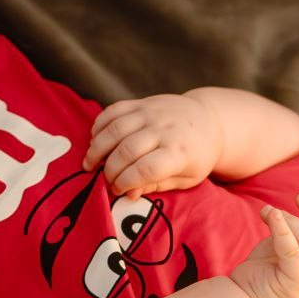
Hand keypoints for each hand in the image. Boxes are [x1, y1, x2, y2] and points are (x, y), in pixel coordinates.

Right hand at [82, 93, 222, 197]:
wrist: (209, 120)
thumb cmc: (197, 156)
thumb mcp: (187, 178)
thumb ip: (158, 186)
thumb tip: (128, 194)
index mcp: (180, 152)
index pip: (146, 169)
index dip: (126, 182)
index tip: (118, 191)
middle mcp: (164, 129)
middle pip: (127, 150)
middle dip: (110, 170)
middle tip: (104, 181)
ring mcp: (152, 113)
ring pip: (115, 130)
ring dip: (97, 149)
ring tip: (89, 164)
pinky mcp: (141, 103)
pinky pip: (112, 111)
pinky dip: (99, 126)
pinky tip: (95, 141)